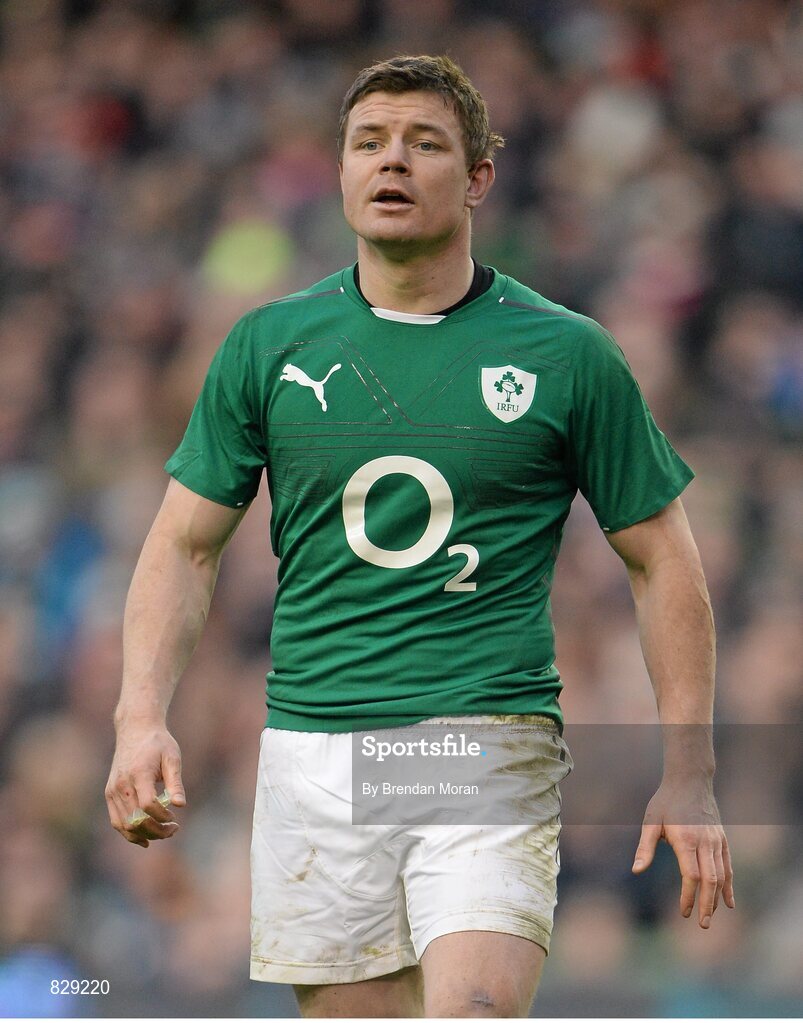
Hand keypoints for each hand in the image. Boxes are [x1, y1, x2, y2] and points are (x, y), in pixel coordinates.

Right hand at [105, 722, 185, 847]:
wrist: (135, 730)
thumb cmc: (158, 744)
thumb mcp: (172, 758)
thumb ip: (175, 782)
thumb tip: (181, 805)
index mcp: (138, 774)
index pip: (147, 805)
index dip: (162, 816)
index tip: (175, 817)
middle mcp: (122, 784)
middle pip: (136, 819)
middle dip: (157, 830)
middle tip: (174, 829)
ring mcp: (112, 790)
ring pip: (124, 825)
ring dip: (144, 835)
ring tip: (164, 833)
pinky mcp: (109, 793)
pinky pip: (116, 821)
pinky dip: (129, 833)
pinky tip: (145, 839)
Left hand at [632, 779, 734, 926]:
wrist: (690, 780)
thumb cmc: (666, 801)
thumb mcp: (650, 821)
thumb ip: (644, 847)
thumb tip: (635, 871)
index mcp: (686, 839)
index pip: (691, 875)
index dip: (689, 896)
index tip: (683, 912)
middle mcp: (705, 842)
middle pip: (710, 880)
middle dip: (707, 904)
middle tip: (701, 924)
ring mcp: (717, 841)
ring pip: (722, 875)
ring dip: (717, 898)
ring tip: (710, 917)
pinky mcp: (722, 839)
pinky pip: (728, 866)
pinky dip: (729, 884)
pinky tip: (728, 901)